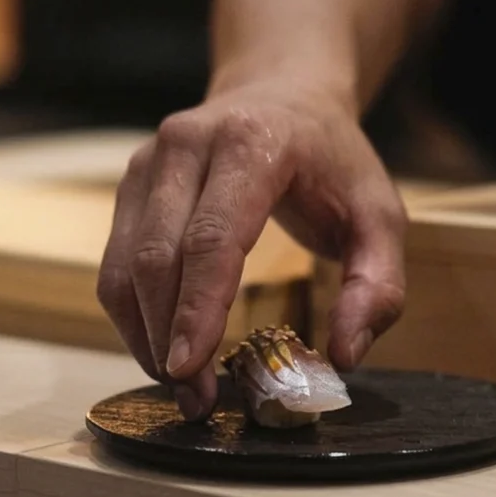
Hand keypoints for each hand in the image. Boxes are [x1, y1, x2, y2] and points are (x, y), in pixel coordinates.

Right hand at [97, 79, 406, 419]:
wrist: (281, 95)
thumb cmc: (333, 161)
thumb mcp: (380, 217)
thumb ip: (378, 286)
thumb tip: (345, 356)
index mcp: (252, 143)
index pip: (214, 236)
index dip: (198, 307)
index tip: (190, 368)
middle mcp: (187, 144)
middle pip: (159, 256)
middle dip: (169, 337)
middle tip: (195, 401)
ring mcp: (149, 162)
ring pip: (125, 264)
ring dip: (144, 334)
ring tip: (181, 386)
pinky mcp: (132, 185)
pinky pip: (116, 262)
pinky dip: (133, 314)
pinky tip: (163, 348)